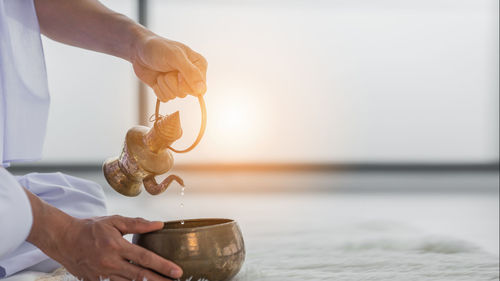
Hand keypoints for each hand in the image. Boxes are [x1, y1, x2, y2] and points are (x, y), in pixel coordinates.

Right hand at [51, 216, 181, 280]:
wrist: (63, 239)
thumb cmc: (91, 228)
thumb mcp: (114, 221)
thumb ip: (137, 224)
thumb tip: (159, 224)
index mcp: (116, 246)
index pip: (145, 258)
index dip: (163, 266)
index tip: (177, 271)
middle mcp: (110, 263)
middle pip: (140, 276)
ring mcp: (102, 275)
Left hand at [132, 35, 207, 101]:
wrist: (138, 50)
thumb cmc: (158, 48)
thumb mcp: (175, 56)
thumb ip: (190, 72)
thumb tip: (201, 90)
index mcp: (199, 66)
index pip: (201, 88)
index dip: (187, 84)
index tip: (177, 73)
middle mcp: (191, 76)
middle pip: (187, 93)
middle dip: (173, 83)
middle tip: (167, 70)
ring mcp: (179, 83)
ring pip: (175, 96)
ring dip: (164, 85)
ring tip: (161, 72)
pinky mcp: (168, 89)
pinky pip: (166, 99)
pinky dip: (158, 89)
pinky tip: (157, 78)